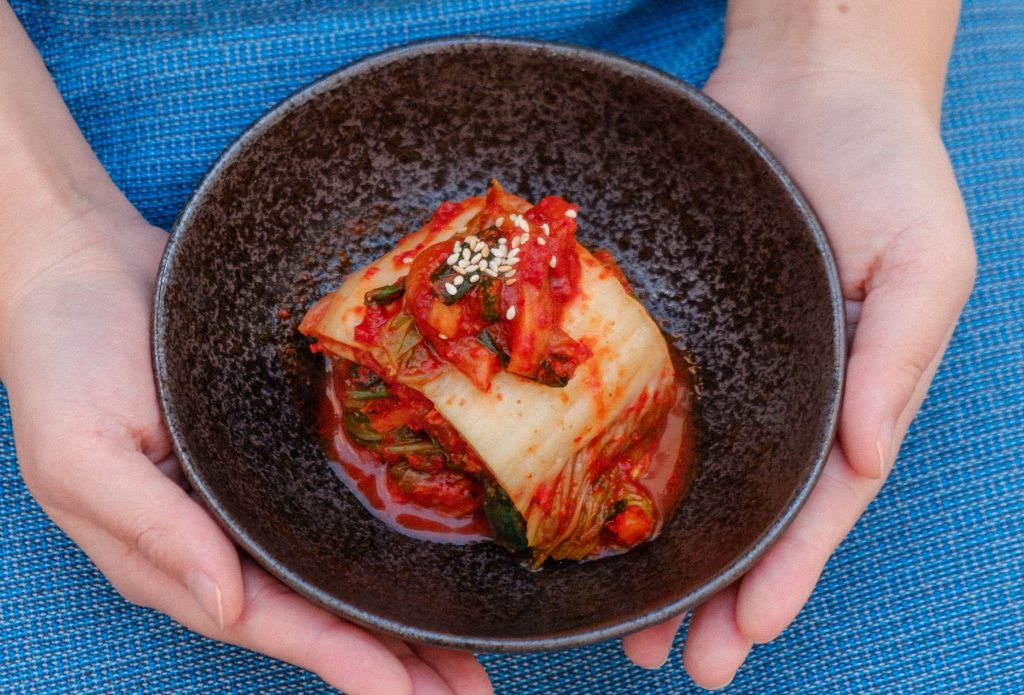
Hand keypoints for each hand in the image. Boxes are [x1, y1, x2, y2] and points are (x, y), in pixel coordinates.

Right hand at [0, 203, 491, 694]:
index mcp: (172, 552)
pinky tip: (426, 554)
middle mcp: (223, 533)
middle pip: (317, 608)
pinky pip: (335, 500)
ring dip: (399, 611)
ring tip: (465, 650)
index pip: (268, 620)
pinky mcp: (278, 445)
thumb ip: (154, 533)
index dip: (338, 657)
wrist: (84, 265)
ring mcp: (255, 490)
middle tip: (470, 688)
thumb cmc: (63, 360)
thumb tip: (227, 605)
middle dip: (391, 656)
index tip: (406, 693)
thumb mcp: (82, 455)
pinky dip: (380, 534)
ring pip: (337, 565)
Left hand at [620, 51, 975, 686]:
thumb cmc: (884, 167)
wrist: (809, 84)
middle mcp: (782, 395)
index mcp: (848, 395)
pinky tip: (586, 507)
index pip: (815, 508)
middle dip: (712, 593)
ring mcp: (724, 366)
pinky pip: (643, 401)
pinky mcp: (672, 327)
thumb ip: (897, 362)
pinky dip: (619, 459)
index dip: (782, 575)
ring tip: (625, 624)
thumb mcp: (925, 262)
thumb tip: (867, 458)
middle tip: (666, 662)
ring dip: (660, 552)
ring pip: (688, 476)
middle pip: (744, 513)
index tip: (741, 639)